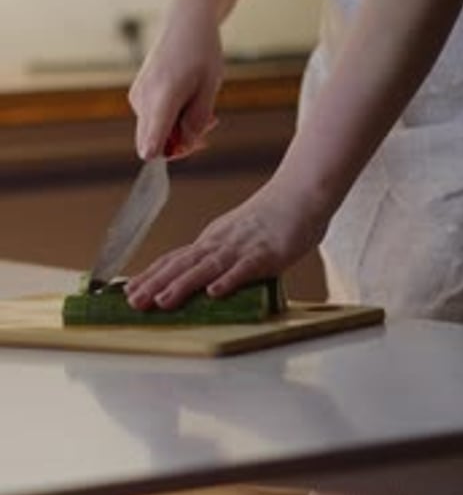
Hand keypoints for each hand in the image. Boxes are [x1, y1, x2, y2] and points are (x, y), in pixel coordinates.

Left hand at [126, 173, 329, 309]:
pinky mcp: (266, 252)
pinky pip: (245, 268)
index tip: (129, 290)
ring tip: (162, 301)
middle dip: (156, 284)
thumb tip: (205, 281)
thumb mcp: (239, 236)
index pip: (175, 259)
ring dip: (183, 285)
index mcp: (213, 239)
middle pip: (183, 264)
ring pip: (207, 267)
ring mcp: (242, 246)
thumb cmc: (275, 218)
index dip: (151, 275)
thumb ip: (222, 256)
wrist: (301, 192)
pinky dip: (228, 280)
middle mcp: (221, 242)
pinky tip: (214, 293)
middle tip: (132, 302)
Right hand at [129, 0, 222, 158]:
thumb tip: (187, 145)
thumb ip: (198, 119)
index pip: (151, 147)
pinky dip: (172, 118)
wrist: (185, 23)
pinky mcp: (137, 95)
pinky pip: (153, 120)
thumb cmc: (201, 51)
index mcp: (162, 99)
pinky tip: (188, 101)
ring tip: (203, 107)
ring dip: (180, 128)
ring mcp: (137, 97)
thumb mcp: (210, 87)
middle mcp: (143, 101)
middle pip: (153, 145)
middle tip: (209, 123)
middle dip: (182, 142)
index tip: (198, 141)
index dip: (174, 154)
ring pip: (156, 132)